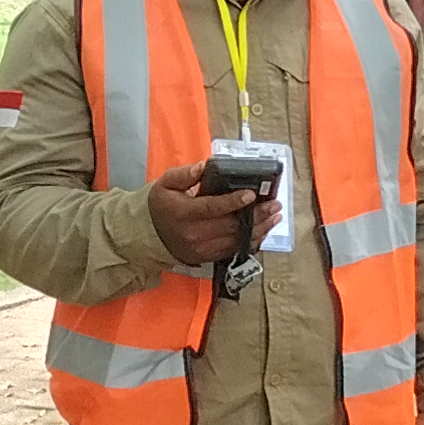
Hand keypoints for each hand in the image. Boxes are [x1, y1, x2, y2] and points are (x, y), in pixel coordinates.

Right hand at [146, 161, 275, 266]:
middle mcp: (193, 234)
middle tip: (274, 204)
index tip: (251, 195)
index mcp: (183, 213)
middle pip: (230, 226)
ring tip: (275, 216)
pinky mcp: (206, 257)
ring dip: (259, 229)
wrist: (148, 234)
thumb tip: (204, 167)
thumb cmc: (161, 205)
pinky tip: (262, 230)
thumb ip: (186, 174)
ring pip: (235, 240)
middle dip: (256, 215)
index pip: (211, 208)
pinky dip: (250, 241)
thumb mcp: (166, 183)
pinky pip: (232, 250)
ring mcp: (201, 249)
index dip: (233, 202)